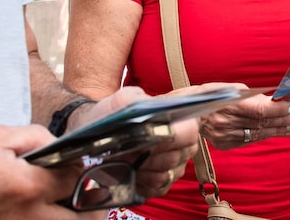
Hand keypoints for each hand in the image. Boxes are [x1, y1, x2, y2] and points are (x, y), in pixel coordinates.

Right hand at [0, 124, 102, 218]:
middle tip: (90, 201)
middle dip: (91, 211)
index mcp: (26, 186)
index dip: (88, 173)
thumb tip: (57, 146)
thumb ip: (34, 138)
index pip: (78, 182)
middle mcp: (23, 217)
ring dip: (65, 218)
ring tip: (66, 209)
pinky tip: (34, 213)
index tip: (87, 170)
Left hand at [71, 86, 199, 198]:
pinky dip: (138, 182)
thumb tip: (146, 109)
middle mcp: (184, 145)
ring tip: (125, 159)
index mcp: (182, 121)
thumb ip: (134, 99)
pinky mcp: (163, 186)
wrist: (100, 132)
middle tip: (127, 149)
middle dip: (147, 155)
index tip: (145, 139)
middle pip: (174, 157)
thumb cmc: (114, 115)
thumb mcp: (121, 100)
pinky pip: (154, 190)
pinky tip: (128, 171)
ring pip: (163, 176)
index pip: (188, 132)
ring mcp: (175, 168)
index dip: (168, 138)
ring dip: (140, 169)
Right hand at [199, 90, 289, 148]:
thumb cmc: (210, 94)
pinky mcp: (223, 144)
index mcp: (229, 105)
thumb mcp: (230, 88)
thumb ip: (252, 95)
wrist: (187, 111)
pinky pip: (247, 141)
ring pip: (256, 135)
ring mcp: (224, 136)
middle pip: (261, 124)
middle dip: (281, 120)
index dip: (278, 110)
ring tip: (289, 125)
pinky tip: (271, 131)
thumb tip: (271, 100)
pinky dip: (261, 135)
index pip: (260, 111)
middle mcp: (227, 123)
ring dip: (275, 130)